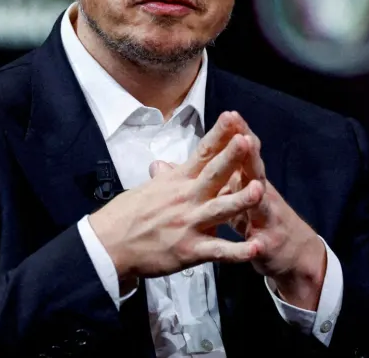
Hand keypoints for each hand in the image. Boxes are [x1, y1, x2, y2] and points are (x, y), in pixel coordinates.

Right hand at [87, 112, 265, 284]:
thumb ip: (162, 178)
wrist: (108, 246)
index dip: (219, 135)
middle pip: (213, 175)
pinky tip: (256, 247)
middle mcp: (186, 198)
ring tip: (259, 190)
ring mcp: (189, 224)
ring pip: (220, 210)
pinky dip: (238, 251)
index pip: (202, 153)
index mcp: (177, 181)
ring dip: (240, 200)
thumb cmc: (125, 216)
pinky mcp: (190, 250)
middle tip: (247, 141)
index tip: (233, 118)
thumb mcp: (145, 190)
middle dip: (232, 157)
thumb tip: (162, 166)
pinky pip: (218, 251)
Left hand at [215, 113, 327, 310]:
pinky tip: (257, 243)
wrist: (294, 252)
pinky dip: (258, 244)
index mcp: (246, 179)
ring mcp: (267, 217)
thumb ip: (213, 177)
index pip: (241, 152)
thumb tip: (185, 161)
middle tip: (244, 137)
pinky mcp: (269, 243)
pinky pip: (263, 244)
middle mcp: (260, 193)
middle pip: (254, 170)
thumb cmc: (258, 218)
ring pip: (262, 204)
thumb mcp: (235, 194)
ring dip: (258, 195)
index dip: (236, 135)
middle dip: (249, 155)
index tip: (229, 114)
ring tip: (256, 186)